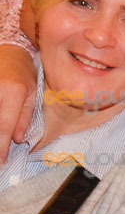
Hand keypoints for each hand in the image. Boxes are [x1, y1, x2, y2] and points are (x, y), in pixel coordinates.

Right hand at [0, 46, 38, 163]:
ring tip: (0, 150)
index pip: (4, 126)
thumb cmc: (23, 72)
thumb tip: (17, 139)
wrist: (8, 52)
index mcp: (13, 91)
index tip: (1, 162)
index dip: (0, 147)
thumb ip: (24, 117)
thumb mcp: (32, 93)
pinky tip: (0, 132)